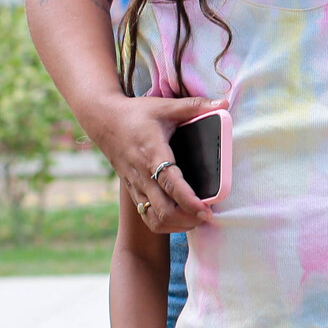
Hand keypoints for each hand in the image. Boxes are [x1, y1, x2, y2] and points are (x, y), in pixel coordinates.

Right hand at [90, 93, 221, 231]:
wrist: (103, 120)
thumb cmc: (136, 113)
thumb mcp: (165, 106)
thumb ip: (195, 106)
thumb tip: (224, 102)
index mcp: (152, 153)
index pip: (171, 183)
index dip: (188, 200)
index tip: (206, 210)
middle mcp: (142, 174)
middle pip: (163, 210)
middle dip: (187, 218)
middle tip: (208, 216)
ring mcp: (135, 186)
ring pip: (154, 219)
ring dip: (177, 225)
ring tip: (197, 219)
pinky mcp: (132, 191)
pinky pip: (147, 217)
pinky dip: (165, 224)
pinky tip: (180, 220)